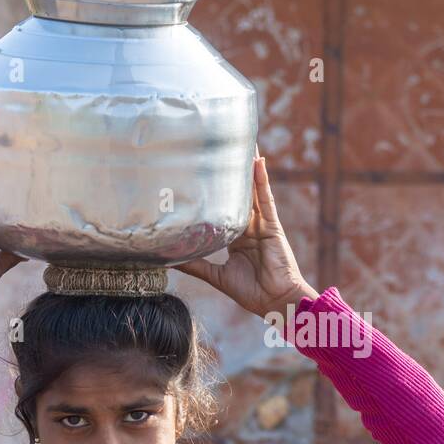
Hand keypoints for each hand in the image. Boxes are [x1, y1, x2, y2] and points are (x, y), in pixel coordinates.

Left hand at [173, 153, 317, 318]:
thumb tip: (168, 260)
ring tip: (243, 142)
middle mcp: (250, 226)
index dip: (216, 191)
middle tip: (224, 146)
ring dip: (248, 167)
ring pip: (253, 190)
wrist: (275, 301)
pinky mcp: (273, 225)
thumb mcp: (215, 275)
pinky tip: (258, 161)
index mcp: (237, 237)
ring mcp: (262, 223)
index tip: (204, 172)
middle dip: (233, 172)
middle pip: (239, 193)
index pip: (224, 208)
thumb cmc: (251, 291)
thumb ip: (195, 264)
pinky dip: (261, 180)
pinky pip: (266, 199)